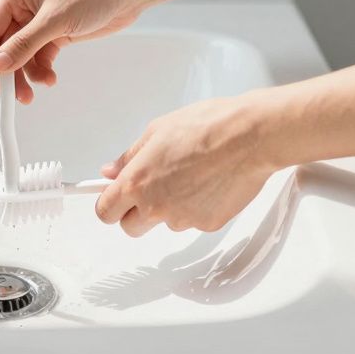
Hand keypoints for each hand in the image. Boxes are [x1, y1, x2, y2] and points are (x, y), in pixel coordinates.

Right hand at [0, 0, 143, 102]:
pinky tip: (50, 77)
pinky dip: (42, 69)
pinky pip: (39, 56)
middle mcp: (22, 7)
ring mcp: (38, 21)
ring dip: (29, 74)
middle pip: (5, 47)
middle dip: (11, 72)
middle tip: (17, 97)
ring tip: (42, 86)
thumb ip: (24, 45)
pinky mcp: (54, 32)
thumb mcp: (55, 20)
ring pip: (22, 55)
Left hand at [94, 94, 277, 236]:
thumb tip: (111, 171)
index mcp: (137, 181)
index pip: (105, 211)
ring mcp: (182, 219)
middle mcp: (156, 206)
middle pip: (131, 227)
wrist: (249, 137)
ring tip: (191, 175)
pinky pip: (193, 221)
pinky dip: (196, 208)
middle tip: (151, 189)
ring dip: (170, 207)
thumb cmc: (208, 126)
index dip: (108, 205)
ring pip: (165, 222)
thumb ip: (130, 157)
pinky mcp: (207, 225)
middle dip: (135, 213)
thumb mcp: (158, 130)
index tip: (113, 199)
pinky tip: (208, 183)